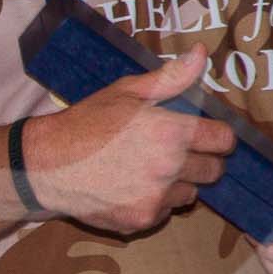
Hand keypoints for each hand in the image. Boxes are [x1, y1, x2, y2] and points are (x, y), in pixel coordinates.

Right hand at [22, 47, 235, 234]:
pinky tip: (132, 187)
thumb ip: (170, 78)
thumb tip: (200, 54)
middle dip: (202, 160)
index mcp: (170, 131)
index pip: (224, 140)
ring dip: (179, 183)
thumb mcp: (126, 91)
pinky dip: (156, 201)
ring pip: (191, 193)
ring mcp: (156, 197)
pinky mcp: (142, 219)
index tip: (208, 135)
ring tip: (149, 169)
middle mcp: (169, 167)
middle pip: (214, 171)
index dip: (219, 136)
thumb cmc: (87, 123)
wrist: (48, 165)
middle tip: (176, 152)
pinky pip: (165, 211)